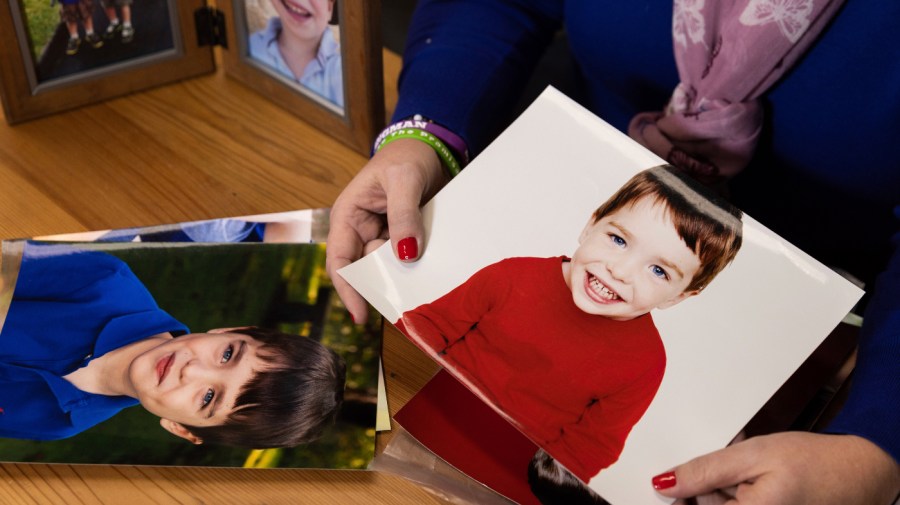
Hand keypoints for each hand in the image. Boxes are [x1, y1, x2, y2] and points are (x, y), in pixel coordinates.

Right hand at [326, 138, 449, 323]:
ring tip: (421, 287)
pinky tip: (430, 275)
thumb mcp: (404, 181)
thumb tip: (405, 254)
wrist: (430, 148)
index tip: (361, 315)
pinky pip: (407, 261)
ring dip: (402, 278)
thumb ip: (403, 215)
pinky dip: (417, 269)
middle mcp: (362, 231)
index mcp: (348, 216)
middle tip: (404, 301)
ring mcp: (383, 237)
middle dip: (381, 286)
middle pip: (365, 271)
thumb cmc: (407, 157)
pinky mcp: (404, 240)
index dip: (348, 289)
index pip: (341, 260)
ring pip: (388, 269)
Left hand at [652, 432, 899, 504]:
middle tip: (734, 472)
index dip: (682, 498)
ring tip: (750, 477)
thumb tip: (663, 484)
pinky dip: (737, 498)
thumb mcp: (752, 455)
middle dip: (707, 493)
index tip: (674, 486)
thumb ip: (705, 472)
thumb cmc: (814, 462)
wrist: (860, 472)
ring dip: (722, 495)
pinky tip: (754, 486)